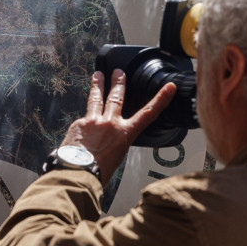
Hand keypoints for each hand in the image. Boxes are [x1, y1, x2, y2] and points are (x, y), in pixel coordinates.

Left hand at [61, 69, 175, 183]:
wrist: (78, 173)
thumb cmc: (98, 172)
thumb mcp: (116, 157)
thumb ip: (114, 142)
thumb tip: (106, 136)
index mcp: (124, 134)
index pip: (147, 114)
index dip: (160, 100)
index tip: (169, 87)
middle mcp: (110, 123)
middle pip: (116, 97)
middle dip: (118, 83)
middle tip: (118, 72)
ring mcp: (93, 121)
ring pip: (96, 98)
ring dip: (98, 85)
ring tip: (98, 74)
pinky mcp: (78, 124)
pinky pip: (82, 118)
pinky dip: (83, 120)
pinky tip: (81, 123)